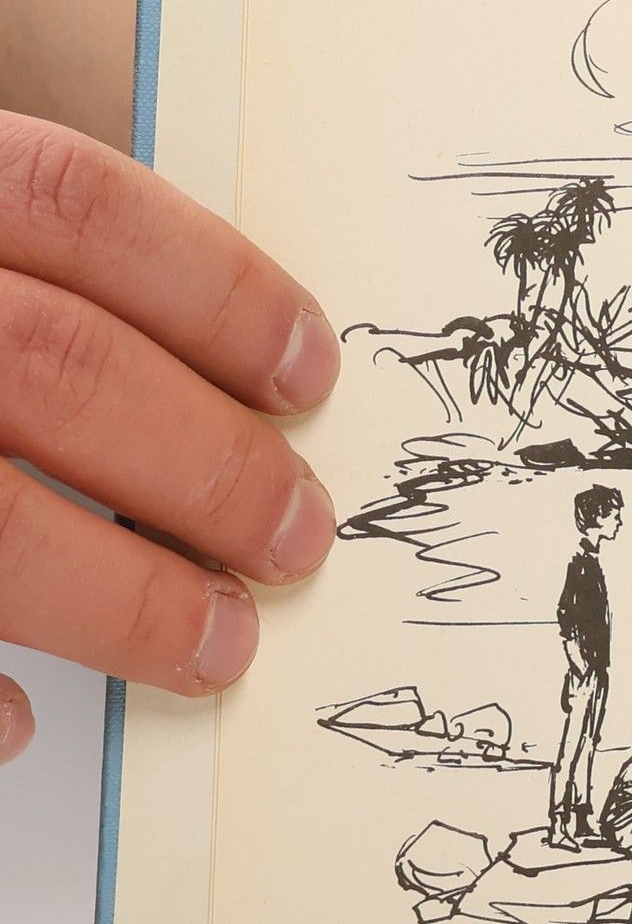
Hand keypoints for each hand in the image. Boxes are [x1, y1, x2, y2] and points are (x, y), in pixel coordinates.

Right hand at [0, 112, 340, 762]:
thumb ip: (3, 270)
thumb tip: (201, 367)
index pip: (71, 203)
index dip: (217, 288)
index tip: (309, 373)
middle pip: (57, 366)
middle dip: (208, 466)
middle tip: (299, 536)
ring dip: (124, 598)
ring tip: (220, 646)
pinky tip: (15, 720)